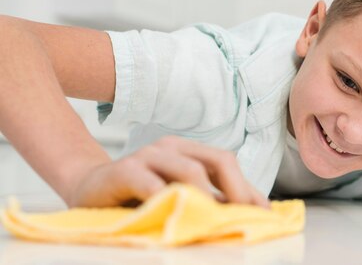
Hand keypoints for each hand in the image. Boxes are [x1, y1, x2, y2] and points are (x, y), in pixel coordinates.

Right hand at [69, 136, 268, 208]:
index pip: (226, 162)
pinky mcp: (124, 170)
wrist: (88, 188)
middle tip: (248, 216)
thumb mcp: (177, 196)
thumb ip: (207, 200)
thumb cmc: (138, 195)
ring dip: (209, 198)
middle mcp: (171, 148)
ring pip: (190, 170)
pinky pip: (151, 183)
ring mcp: (147, 155)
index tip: (265, 213)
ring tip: (218, 221)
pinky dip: (168, 201)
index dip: (248, 187)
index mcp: (188, 151)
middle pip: (218, 160)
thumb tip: (250, 213)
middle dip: (238, 189)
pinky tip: (176, 219)